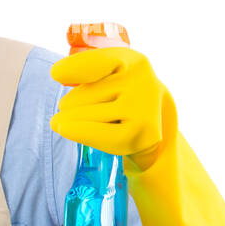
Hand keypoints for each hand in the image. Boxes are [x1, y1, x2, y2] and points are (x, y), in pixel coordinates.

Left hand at [48, 44, 224, 225]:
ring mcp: (145, 107)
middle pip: (77, 95)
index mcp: (137, 63)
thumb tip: (60, 73)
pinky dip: (76, 133)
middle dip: (76, 110)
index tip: (57, 76)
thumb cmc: (129, 123)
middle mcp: (146, 80)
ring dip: (77, 124)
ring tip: (105, 132)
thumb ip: (94, 77)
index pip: (99, 59)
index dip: (75, 68)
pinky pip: (91, 133)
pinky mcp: (141, 136)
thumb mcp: (116, 92)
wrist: (167, 167)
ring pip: (78, 113)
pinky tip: (68, 132)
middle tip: (104, 122)